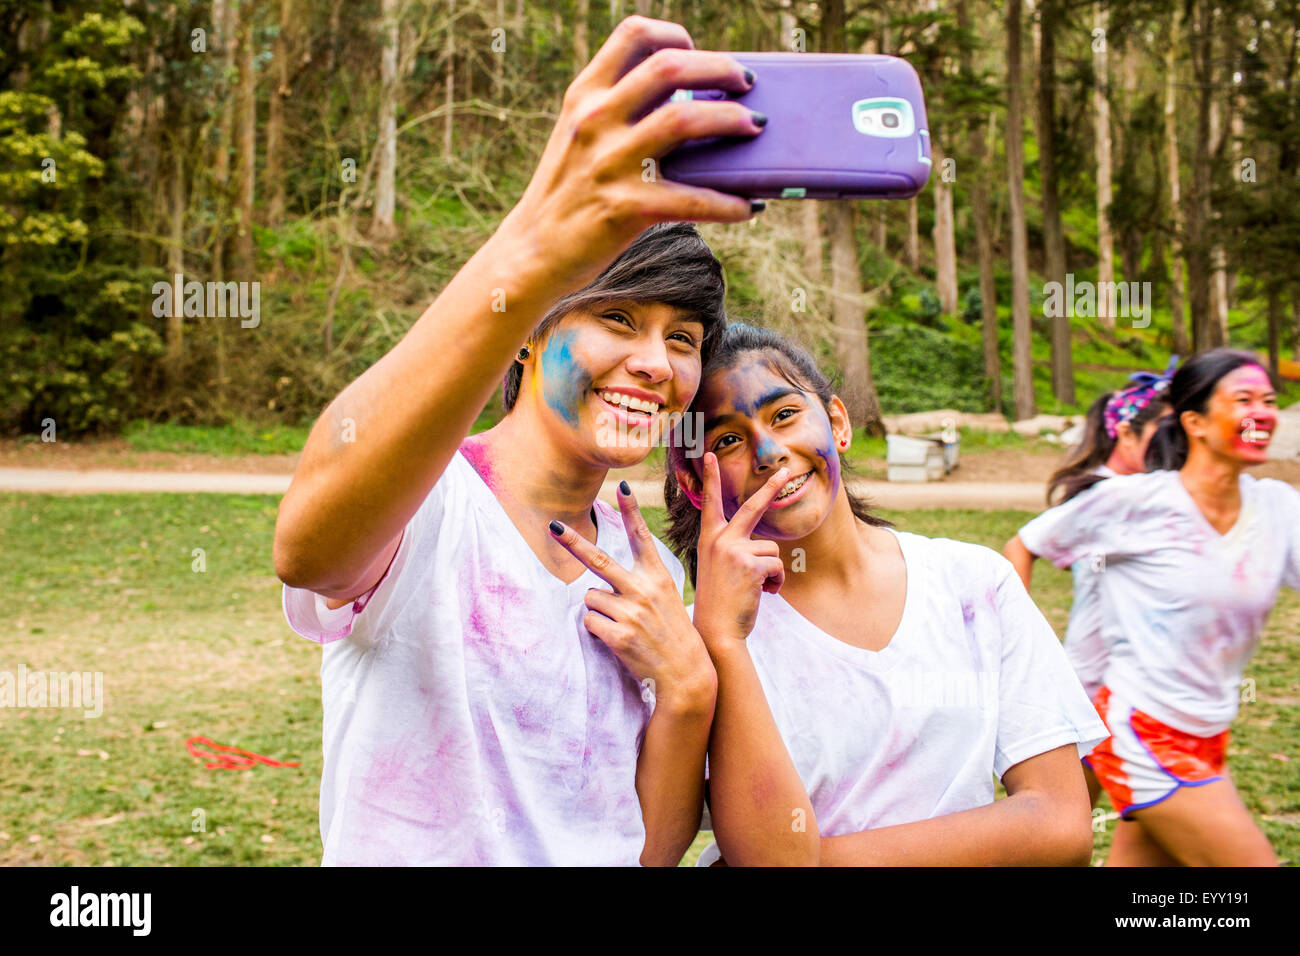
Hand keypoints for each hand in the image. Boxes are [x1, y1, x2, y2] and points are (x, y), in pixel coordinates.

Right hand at [499, 15, 765, 292]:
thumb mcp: (581, 138)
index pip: (634, 34)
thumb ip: (621, 113)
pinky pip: (693, 199)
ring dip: (732, 119)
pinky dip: (729, 202)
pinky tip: (747, 205)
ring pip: (684, 120)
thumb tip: (696, 104)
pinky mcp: (624, 208)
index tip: (697, 52)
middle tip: (747, 83)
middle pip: (669, 67)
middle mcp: (595, 120)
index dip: (675, 35)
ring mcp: (609, 163)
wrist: (532, 253)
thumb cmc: (569, 194)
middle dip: (721, 68)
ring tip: (755, 128)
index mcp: (585, 95)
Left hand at [549, 482, 714, 714]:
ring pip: (590, 598)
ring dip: (599, 610)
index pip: (641, 537)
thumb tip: (601, 584)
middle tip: (553, 525)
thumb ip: (640, 584)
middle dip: (572, 541)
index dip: (631, 510)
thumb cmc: (673, 635)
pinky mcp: (619, 635)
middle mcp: (643, 590)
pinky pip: (590, 622)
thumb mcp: (667, 600)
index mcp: (658, 577)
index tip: (622, 485)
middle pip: (598, 560)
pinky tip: (617, 639)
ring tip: (621, 624)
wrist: (686, 674)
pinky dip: (597, 630)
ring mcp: (631, 612)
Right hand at [691, 453, 788, 649]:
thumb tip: (766, 550)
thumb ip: (734, 552)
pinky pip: (778, 566)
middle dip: (771, 487)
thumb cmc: (719, 603)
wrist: (715, 630)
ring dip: (773, 571)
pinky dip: (776, 583)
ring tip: (757, 588)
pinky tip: (763, 594)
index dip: (710, 478)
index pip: (710, 503)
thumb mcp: (718, 569)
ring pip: (773, 550)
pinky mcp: (751, 564)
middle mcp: (720, 539)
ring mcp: (735, 550)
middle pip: (752, 507)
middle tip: (786, 470)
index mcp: (709, 539)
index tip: (710, 455)